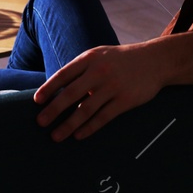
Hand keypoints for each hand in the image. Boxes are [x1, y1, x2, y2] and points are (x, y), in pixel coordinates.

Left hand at [33, 41, 167, 140]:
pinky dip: (89, 128)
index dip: (49, 88)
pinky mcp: (125, 100)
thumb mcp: (99, 56)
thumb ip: (80, 70)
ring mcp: (112, 87)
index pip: (63, 74)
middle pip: (71, 94)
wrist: (155, 61)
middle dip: (53, 110)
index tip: (37, 101)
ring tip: (56, 136)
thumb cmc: (121, 60)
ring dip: (68, 125)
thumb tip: (56, 90)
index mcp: (90, 58)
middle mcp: (99, 72)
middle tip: (40, 123)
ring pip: (85, 109)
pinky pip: (103, 117)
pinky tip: (78, 136)